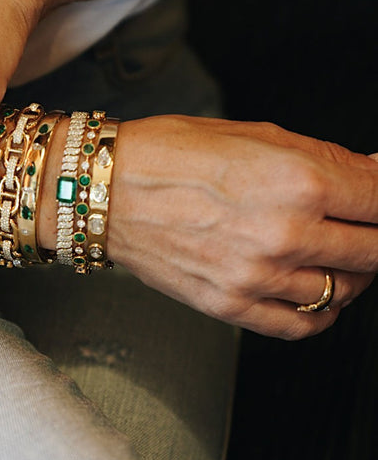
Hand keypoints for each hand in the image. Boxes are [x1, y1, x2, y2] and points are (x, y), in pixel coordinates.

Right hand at [108, 115, 377, 338]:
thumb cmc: (174, 154)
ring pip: (346, 291)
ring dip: (354, 273)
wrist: (108, 191)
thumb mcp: (261, 135)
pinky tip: (317, 292)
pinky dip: (323, 312)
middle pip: (375, 251)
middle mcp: (285, 234)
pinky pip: (302, 324)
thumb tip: (376, 173)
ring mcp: (259, 277)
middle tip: (364, 223)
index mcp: (299, 182)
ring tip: (338, 254)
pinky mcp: (232, 306)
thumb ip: (328, 159)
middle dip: (376, 235)